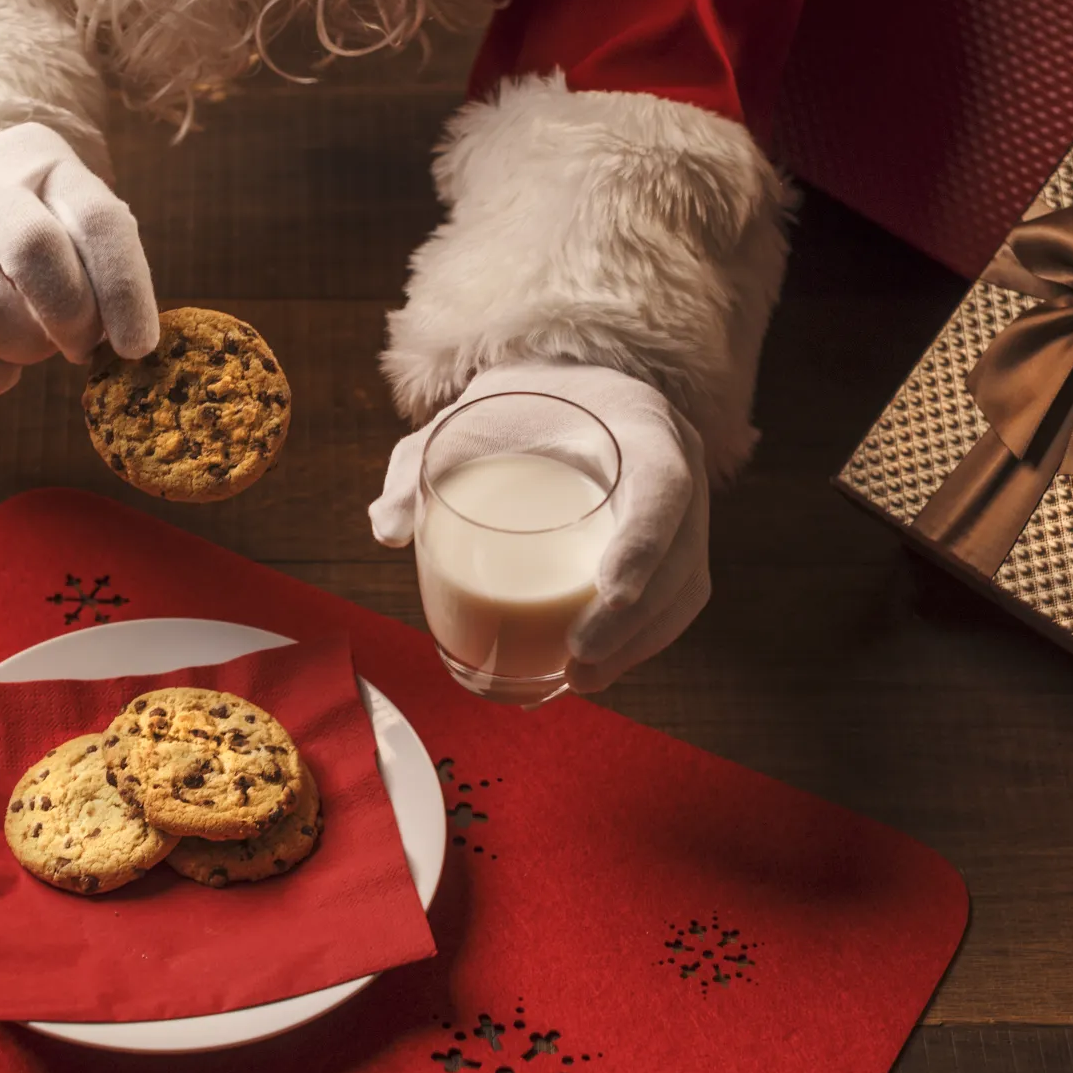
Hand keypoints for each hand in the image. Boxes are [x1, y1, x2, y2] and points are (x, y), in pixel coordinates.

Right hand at [0, 123, 159, 393]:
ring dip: (21, 351)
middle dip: (70, 319)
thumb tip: (126, 345)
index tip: (138, 347)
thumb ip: (103, 268)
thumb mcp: (75, 223)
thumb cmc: (34, 228)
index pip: (97, 220)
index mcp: (43, 161)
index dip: (124, 290)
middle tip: (79, 346)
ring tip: (32, 344)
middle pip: (33, 250)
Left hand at [368, 363, 711, 693]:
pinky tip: (596, 669)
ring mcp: (686, 508)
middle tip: (579, 659)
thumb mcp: (456, 426)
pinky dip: (641, 642)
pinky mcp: (675, 544)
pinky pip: (675, 600)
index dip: (644, 542)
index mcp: (638, 422)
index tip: (608, 593)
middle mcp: (678, 463)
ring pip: (685, 588)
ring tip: (582, 678)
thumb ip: (414, 468)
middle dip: (635, 619)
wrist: (556, 393)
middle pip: (682, 554)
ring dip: (640, 644)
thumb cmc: (506, 410)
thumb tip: (385, 529)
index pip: (663, 485)